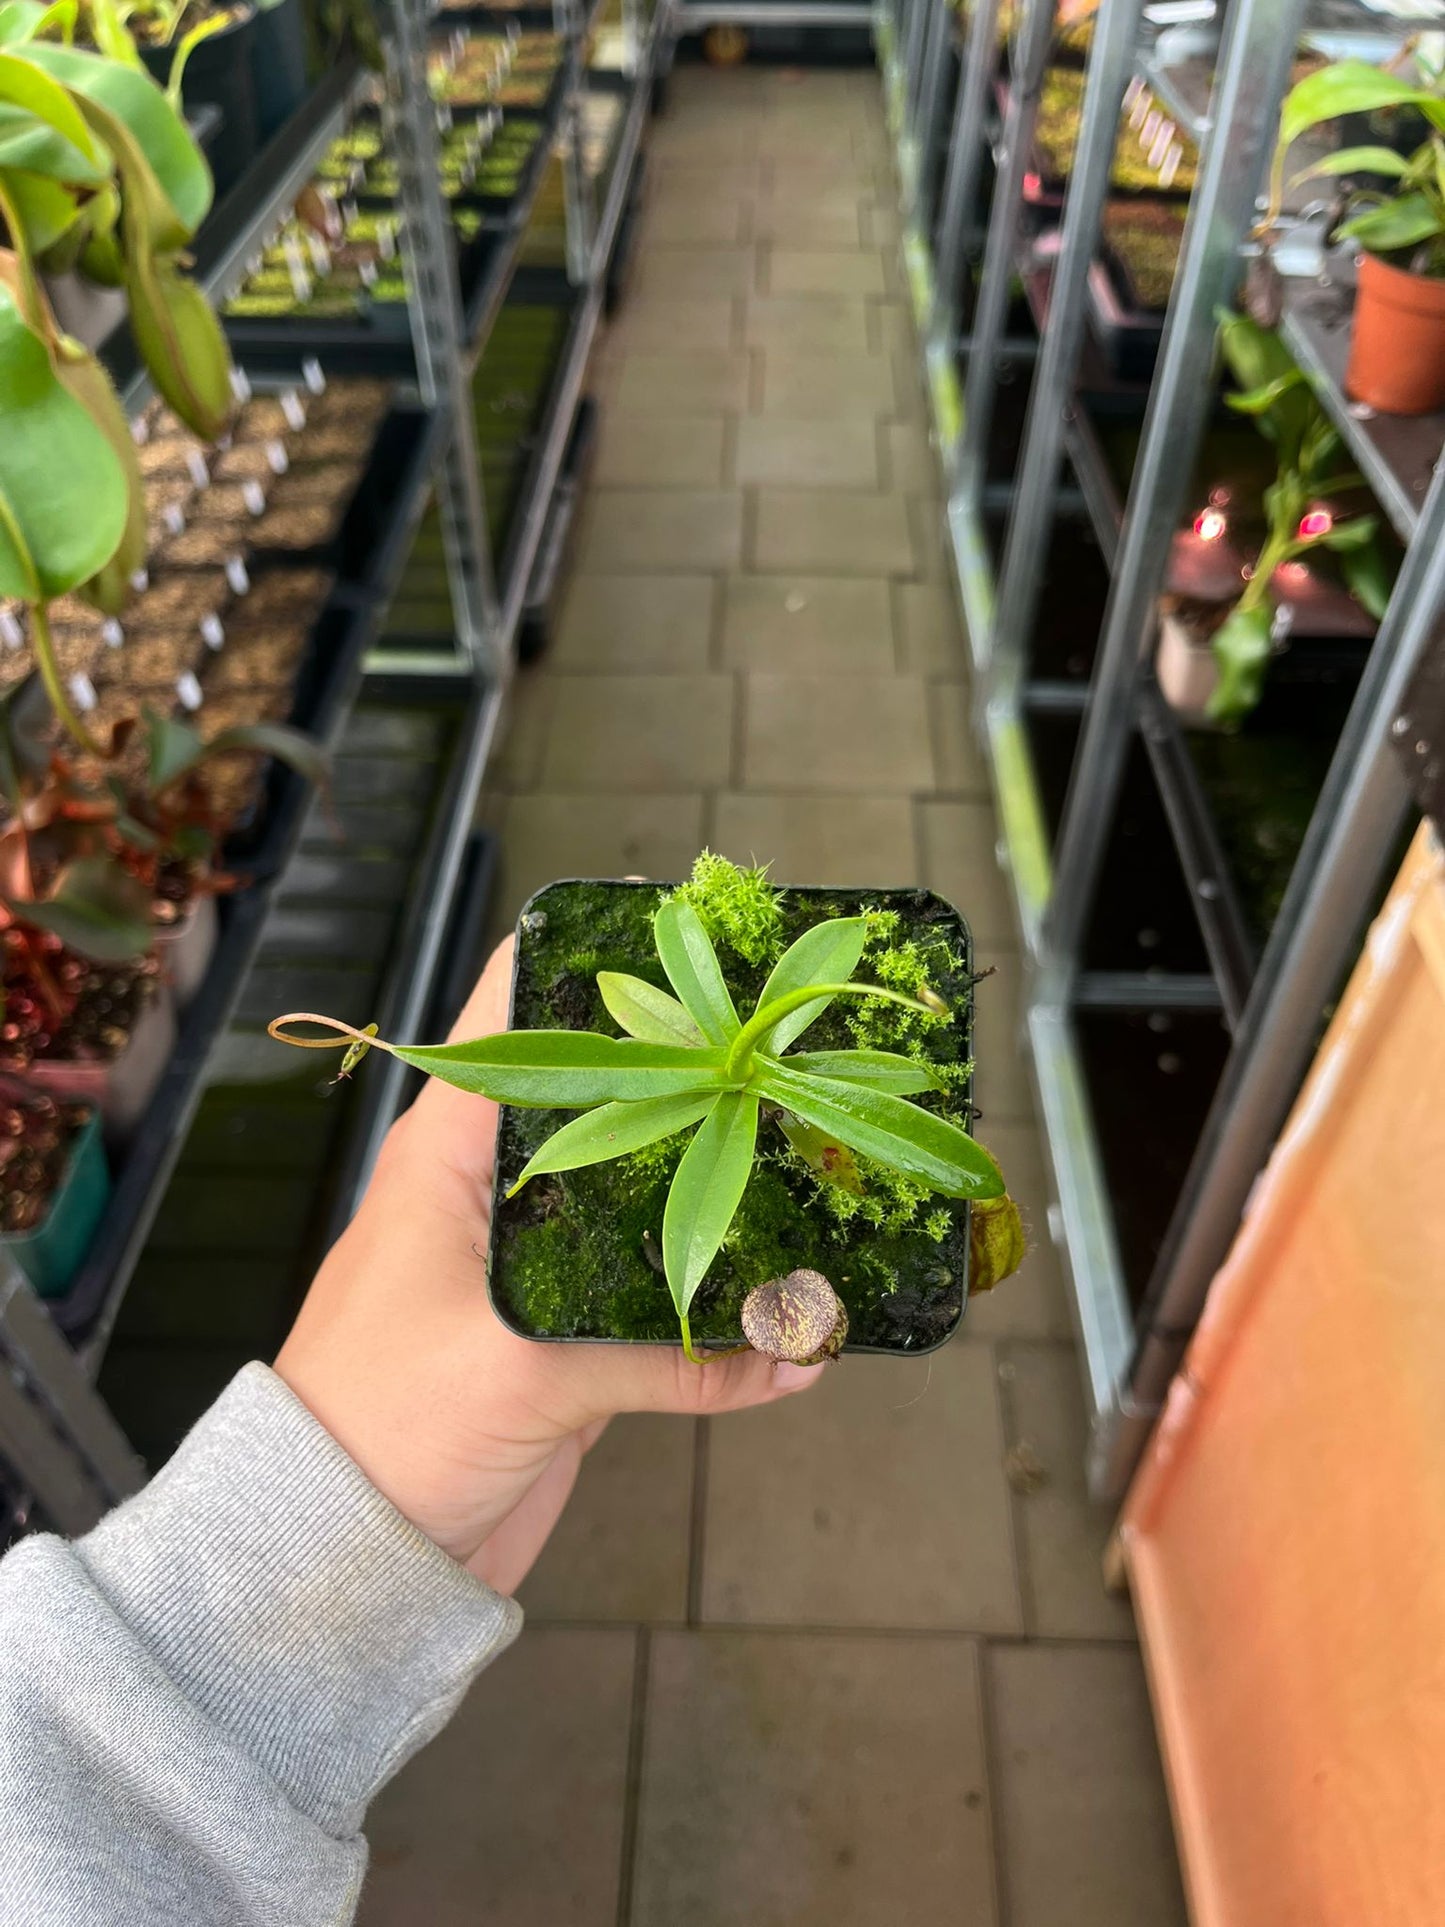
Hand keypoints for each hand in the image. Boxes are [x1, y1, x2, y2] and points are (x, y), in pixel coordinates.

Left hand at [274, 936, 820, 1593]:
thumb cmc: (385, 1425)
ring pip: (636, 1203)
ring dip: (713, 1197)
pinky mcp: (561, 1345)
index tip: (688, 938)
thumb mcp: (520, 1368)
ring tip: (812, 1166)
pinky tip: (793, 1331)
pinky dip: (715, 1318)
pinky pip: (651, 1309)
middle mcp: (494, 1195)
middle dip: (689, 1084)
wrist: (341, 1559)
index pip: (513, 1018)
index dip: (591, 966)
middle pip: (602, 1105)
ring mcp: (532, 1270)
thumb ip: (664, 1353)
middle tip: (786, 1054)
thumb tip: (800, 1349)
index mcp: (450, 1155)